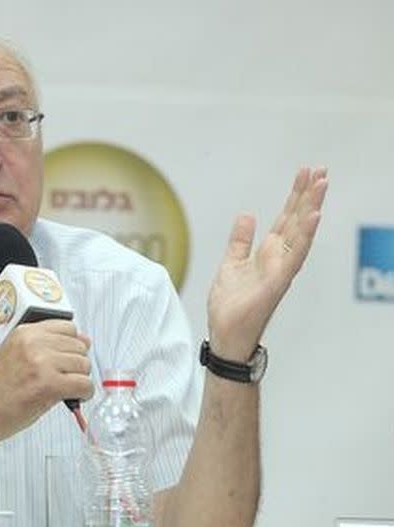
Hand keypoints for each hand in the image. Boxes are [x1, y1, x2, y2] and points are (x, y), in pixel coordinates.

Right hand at [0, 319, 92, 439]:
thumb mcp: (17, 353)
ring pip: (84, 365)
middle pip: (79, 346)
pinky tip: (72, 398)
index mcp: (25, 332)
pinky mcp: (49, 384)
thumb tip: (84, 341)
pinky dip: (84, 394)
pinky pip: (85, 385)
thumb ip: (46, 345)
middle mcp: (33, 343)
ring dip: (80, 380)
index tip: (68, 357)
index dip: (72, 345)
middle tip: (64, 378)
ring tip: (65, 389)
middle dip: (77, 365)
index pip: (68, 327)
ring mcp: (41, 362)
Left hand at [207, 166, 328, 360]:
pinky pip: (293, 256)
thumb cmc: (231, 306)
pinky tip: (313, 217)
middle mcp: (279, 260)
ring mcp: (280, 271)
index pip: (285, 219)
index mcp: (267, 254)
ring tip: (321, 184)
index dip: (295, 197)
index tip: (306, 174)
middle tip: (320, 170)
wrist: (225, 335)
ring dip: (311, 209)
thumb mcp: (230, 264)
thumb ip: (240, 241)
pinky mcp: (276, 283)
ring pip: (300, 234)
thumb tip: (247, 215)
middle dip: (307, 196)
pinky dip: (304, 236)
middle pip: (296, 221)